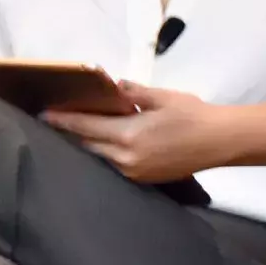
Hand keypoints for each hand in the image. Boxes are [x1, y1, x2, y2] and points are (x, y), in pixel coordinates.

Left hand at [42, 83, 225, 182]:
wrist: (220, 141)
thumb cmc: (194, 115)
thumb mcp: (163, 97)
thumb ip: (134, 93)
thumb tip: (113, 86)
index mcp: (129, 134)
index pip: (86, 126)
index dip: (64, 119)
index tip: (45, 113)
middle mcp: (125, 157)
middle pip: (88, 144)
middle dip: (73, 131)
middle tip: (59, 118)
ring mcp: (133, 171)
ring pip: (100, 156)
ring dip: (90, 142)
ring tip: (81, 129)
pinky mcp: (142, 178)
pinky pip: (114, 164)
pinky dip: (106, 151)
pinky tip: (107, 142)